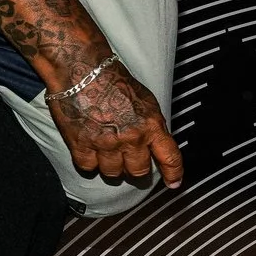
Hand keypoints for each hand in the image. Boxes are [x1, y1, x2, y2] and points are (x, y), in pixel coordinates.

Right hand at [47, 56, 183, 187]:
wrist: (82, 70)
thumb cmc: (113, 81)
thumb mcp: (146, 101)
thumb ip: (152, 126)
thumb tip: (157, 144)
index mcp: (151, 126)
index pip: (169, 158)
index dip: (173, 174)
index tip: (173, 184)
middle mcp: (131, 137)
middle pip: (139, 171)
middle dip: (135, 168)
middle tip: (128, 159)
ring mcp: (106, 143)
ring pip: (113, 173)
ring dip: (111, 167)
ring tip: (107, 151)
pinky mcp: (81, 144)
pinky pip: (88, 167)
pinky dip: (89, 162)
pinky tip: (89, 150)